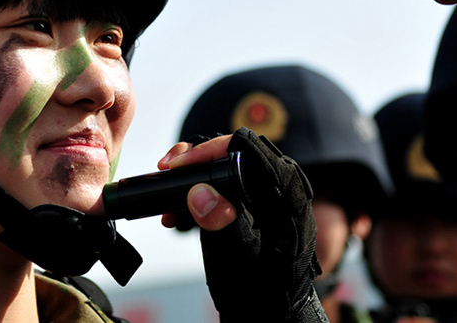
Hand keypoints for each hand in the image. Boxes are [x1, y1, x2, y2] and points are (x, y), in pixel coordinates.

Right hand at [164, 128, 325, 321]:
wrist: (272, 317)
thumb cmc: (264, 296)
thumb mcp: (239, 261)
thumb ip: (222, 225)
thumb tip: (199, 192)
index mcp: (288, 200)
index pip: (252, 151)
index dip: (212, 150)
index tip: (180, 164)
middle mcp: (284, 192)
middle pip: (240, 153)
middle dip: (199, 158)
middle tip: (168, 168)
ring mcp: (272, 199)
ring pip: (232, 166)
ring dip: (197, 174)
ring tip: (168, 190)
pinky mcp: (260, 208)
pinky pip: (231, 185)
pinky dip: (203, 191)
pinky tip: (179, 210)